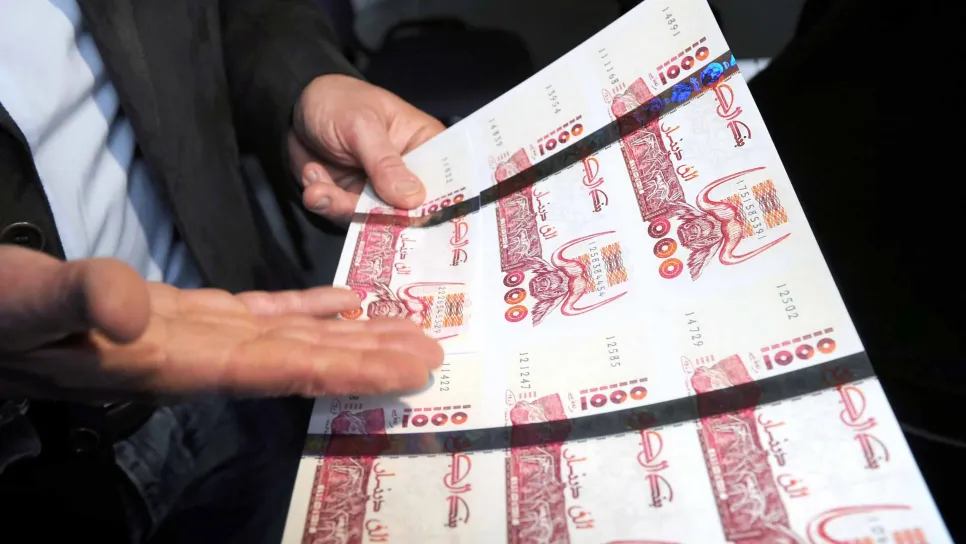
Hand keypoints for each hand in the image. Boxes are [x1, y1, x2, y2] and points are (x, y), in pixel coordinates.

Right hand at [0, 246, 442, 401]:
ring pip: (291, 337)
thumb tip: (132, 310)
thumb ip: (79, 300)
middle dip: (370, 361)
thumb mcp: (27, 301)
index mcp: (176, 362)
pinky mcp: (186, 314)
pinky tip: (344, 302)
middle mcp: (200, 357)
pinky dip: (306, 308)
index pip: (282, 370)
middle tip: (433, 356)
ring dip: (351, 335)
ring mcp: (197, 336)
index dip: (350, 371)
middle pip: (304, 362)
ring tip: (405, 330)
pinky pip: (261, 313)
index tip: (409, 373)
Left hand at [289, 74, 445, 224]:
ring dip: (340, 206)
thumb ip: (385, 162)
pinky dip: (324, 201)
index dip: (437, 204)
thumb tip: (412, 198)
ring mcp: (381, 191)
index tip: (418, 219)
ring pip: (373, 219)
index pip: (445, 181)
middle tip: (350, 206)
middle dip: (379, 214)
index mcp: (425, 146)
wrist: (295, 108)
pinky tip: (313, 175)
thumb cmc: (339, 102)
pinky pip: (345, 216)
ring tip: (317, 189)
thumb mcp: (362, 125)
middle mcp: (409, 174)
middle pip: (411, 211)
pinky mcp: (354, 200)